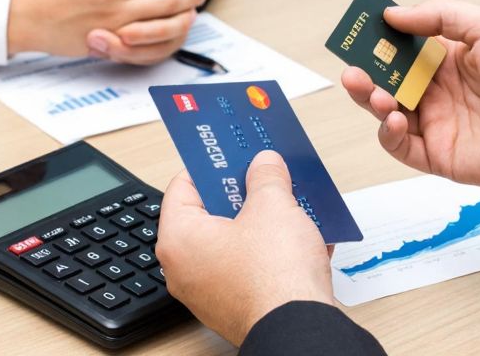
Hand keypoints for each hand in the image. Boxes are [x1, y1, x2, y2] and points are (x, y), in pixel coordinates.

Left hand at [157, 151, 335, 345]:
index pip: (183, 186)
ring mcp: (212, 291)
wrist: (300, 329)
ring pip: (235, 240)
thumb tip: (265, 164)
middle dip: (241, 190)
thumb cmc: (274, 277)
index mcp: (179, 239)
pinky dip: (272, 248)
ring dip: (261, 218)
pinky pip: (251, 265)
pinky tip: (299, 232)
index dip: (209, 164)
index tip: (228, 151)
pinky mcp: (239, 304)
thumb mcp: (273, 206)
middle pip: (210, 213)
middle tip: (261, 171)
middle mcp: (187, 269)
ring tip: (285, 198)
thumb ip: (266, 177)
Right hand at [342, 0, 479, 212]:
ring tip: (371, 90)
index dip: (379, 41)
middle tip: (352, 66)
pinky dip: (386, 132)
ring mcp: (436, 124)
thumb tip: (393, 14)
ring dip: (370, 100)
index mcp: (448, 60)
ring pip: (385, 112)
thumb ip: (438, 14)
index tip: (360, 31)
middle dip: (365, 73)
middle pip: (387, 81)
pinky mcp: (437, 156)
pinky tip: (392, 116)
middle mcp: (438, 92)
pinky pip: (399, 146)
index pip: (401, 48)